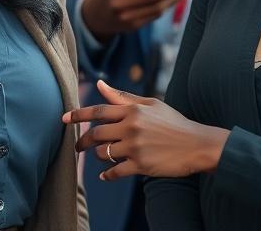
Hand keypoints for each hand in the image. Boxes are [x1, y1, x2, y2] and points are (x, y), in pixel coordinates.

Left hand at [62, 79, 227, 179]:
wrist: (196, 144)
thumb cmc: (173, 122)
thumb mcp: (151, 104)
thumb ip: (123, 97)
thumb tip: (100, 84)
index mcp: (133, 110)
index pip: (99, 111)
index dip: (78, 115)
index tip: (63, 118)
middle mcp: (131, 127)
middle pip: (96, 134)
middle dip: (82, 141)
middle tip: (77, 147)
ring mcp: (135, 146)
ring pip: (103, 153)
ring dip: (99, 156)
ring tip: (106, 156)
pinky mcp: (141, 165)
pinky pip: (115, 172)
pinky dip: (107, 175)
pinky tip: (106, 175)